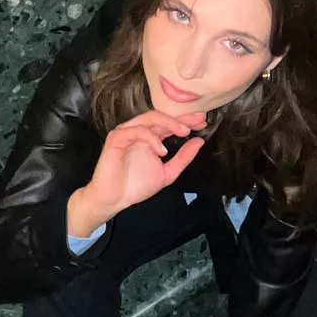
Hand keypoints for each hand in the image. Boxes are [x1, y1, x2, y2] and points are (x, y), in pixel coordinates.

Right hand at [67, 110, 205, 236]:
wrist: (114, 199)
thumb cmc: (136, 186)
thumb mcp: (167, 172)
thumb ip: (183, 158)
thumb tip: (200, 141)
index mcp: (150, 137)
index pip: (169, 124)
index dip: (186, 121)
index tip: (203, 122)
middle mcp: (139, 131)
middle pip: (161, 117)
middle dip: (181, 118)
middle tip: (198, 121)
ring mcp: (127, 133)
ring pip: (149, 118)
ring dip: (169, 123)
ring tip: (184, 132)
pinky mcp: (116, 138)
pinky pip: (136, 131)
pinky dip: (151, 138)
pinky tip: (162, 150)